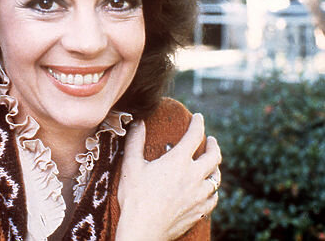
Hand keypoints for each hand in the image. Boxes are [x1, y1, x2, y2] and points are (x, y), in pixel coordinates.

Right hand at [116, 114, 220, 240]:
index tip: (199, 117)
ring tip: (212, 162)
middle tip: (211, 139)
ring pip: (216, 177)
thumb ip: (135, 141)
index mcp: (178, 161)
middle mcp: (194, 175)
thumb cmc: (135, 197)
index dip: (198, 123)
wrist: (144, 230)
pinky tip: (210, 189)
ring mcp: (199, 195)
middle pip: (213, 156)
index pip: (193, 136)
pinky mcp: (200, 211)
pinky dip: (213, 189)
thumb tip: (138, 121)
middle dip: (213, 144)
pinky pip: (214, 197)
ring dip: (215, 166)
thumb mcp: (130, 165)